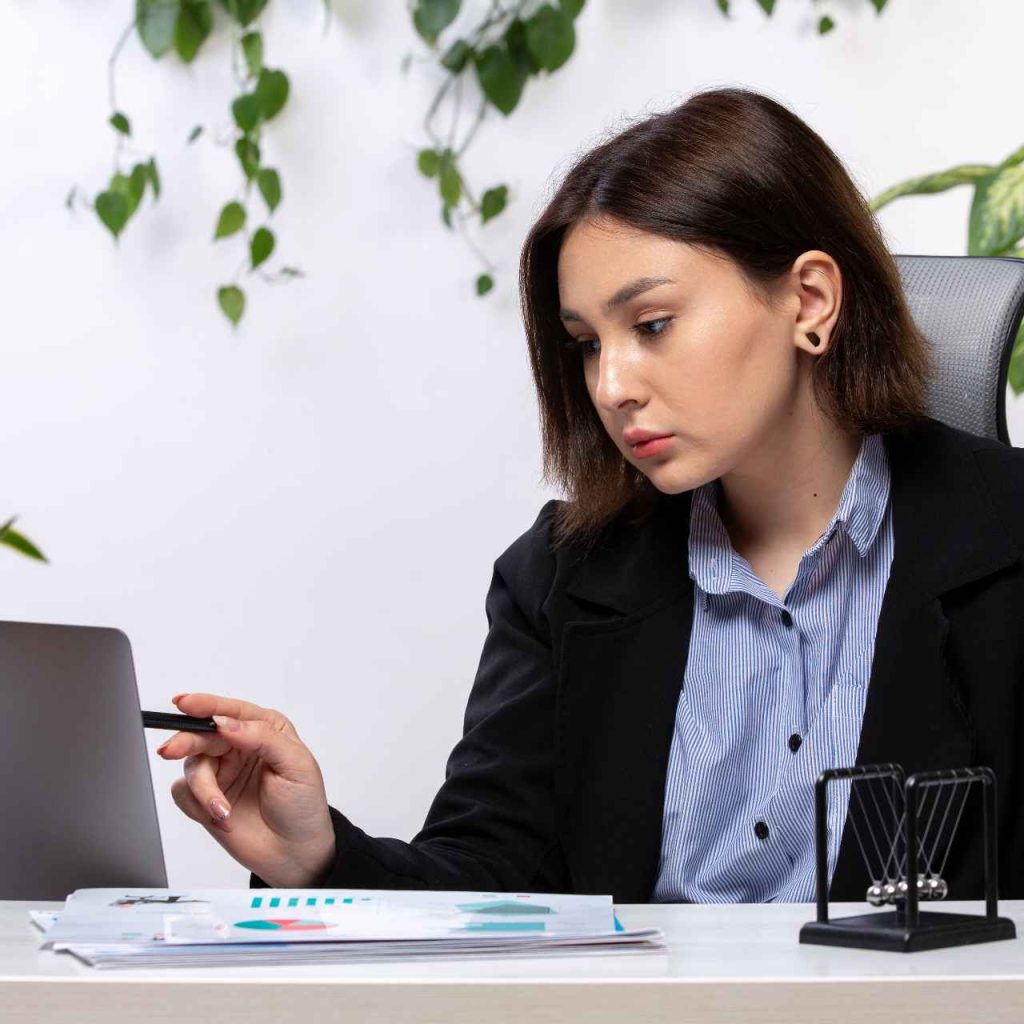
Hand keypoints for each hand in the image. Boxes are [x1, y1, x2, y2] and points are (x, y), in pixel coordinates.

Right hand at [158, 693, 335, 887]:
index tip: (185, 704)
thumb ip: (263, 738)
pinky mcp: (205, 798)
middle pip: (202, 734)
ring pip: (192, 766)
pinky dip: (198, 806)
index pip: (231, 712)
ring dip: (204, 790)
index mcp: (265, 729)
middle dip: (186, 742)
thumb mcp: (296, 765)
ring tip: (223, 810)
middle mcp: (239, 746)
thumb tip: (227, 723)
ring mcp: (221, 772)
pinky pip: (183, 793)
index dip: (206, 705)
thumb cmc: (303, 805)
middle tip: (172, 750)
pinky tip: (222, 818)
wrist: (294, 852)